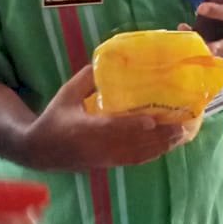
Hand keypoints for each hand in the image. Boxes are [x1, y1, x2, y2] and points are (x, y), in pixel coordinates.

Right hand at [23, 64, 187, 172]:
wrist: (40, 151)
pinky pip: (135, 161)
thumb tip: (110, 58)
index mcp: (83, 129)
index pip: (111, 129)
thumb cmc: (54, 118)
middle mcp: (97, 147)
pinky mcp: (109, 164)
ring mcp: (104, 159)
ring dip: (162, 146)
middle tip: (182, 125)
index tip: (152, 120)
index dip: (132, 126)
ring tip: (182, 134)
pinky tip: (168, 145)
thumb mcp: (66, 94)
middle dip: (159, 137)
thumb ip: (87, 79)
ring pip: (138, 155)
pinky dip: (153, 154)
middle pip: (133, 145)